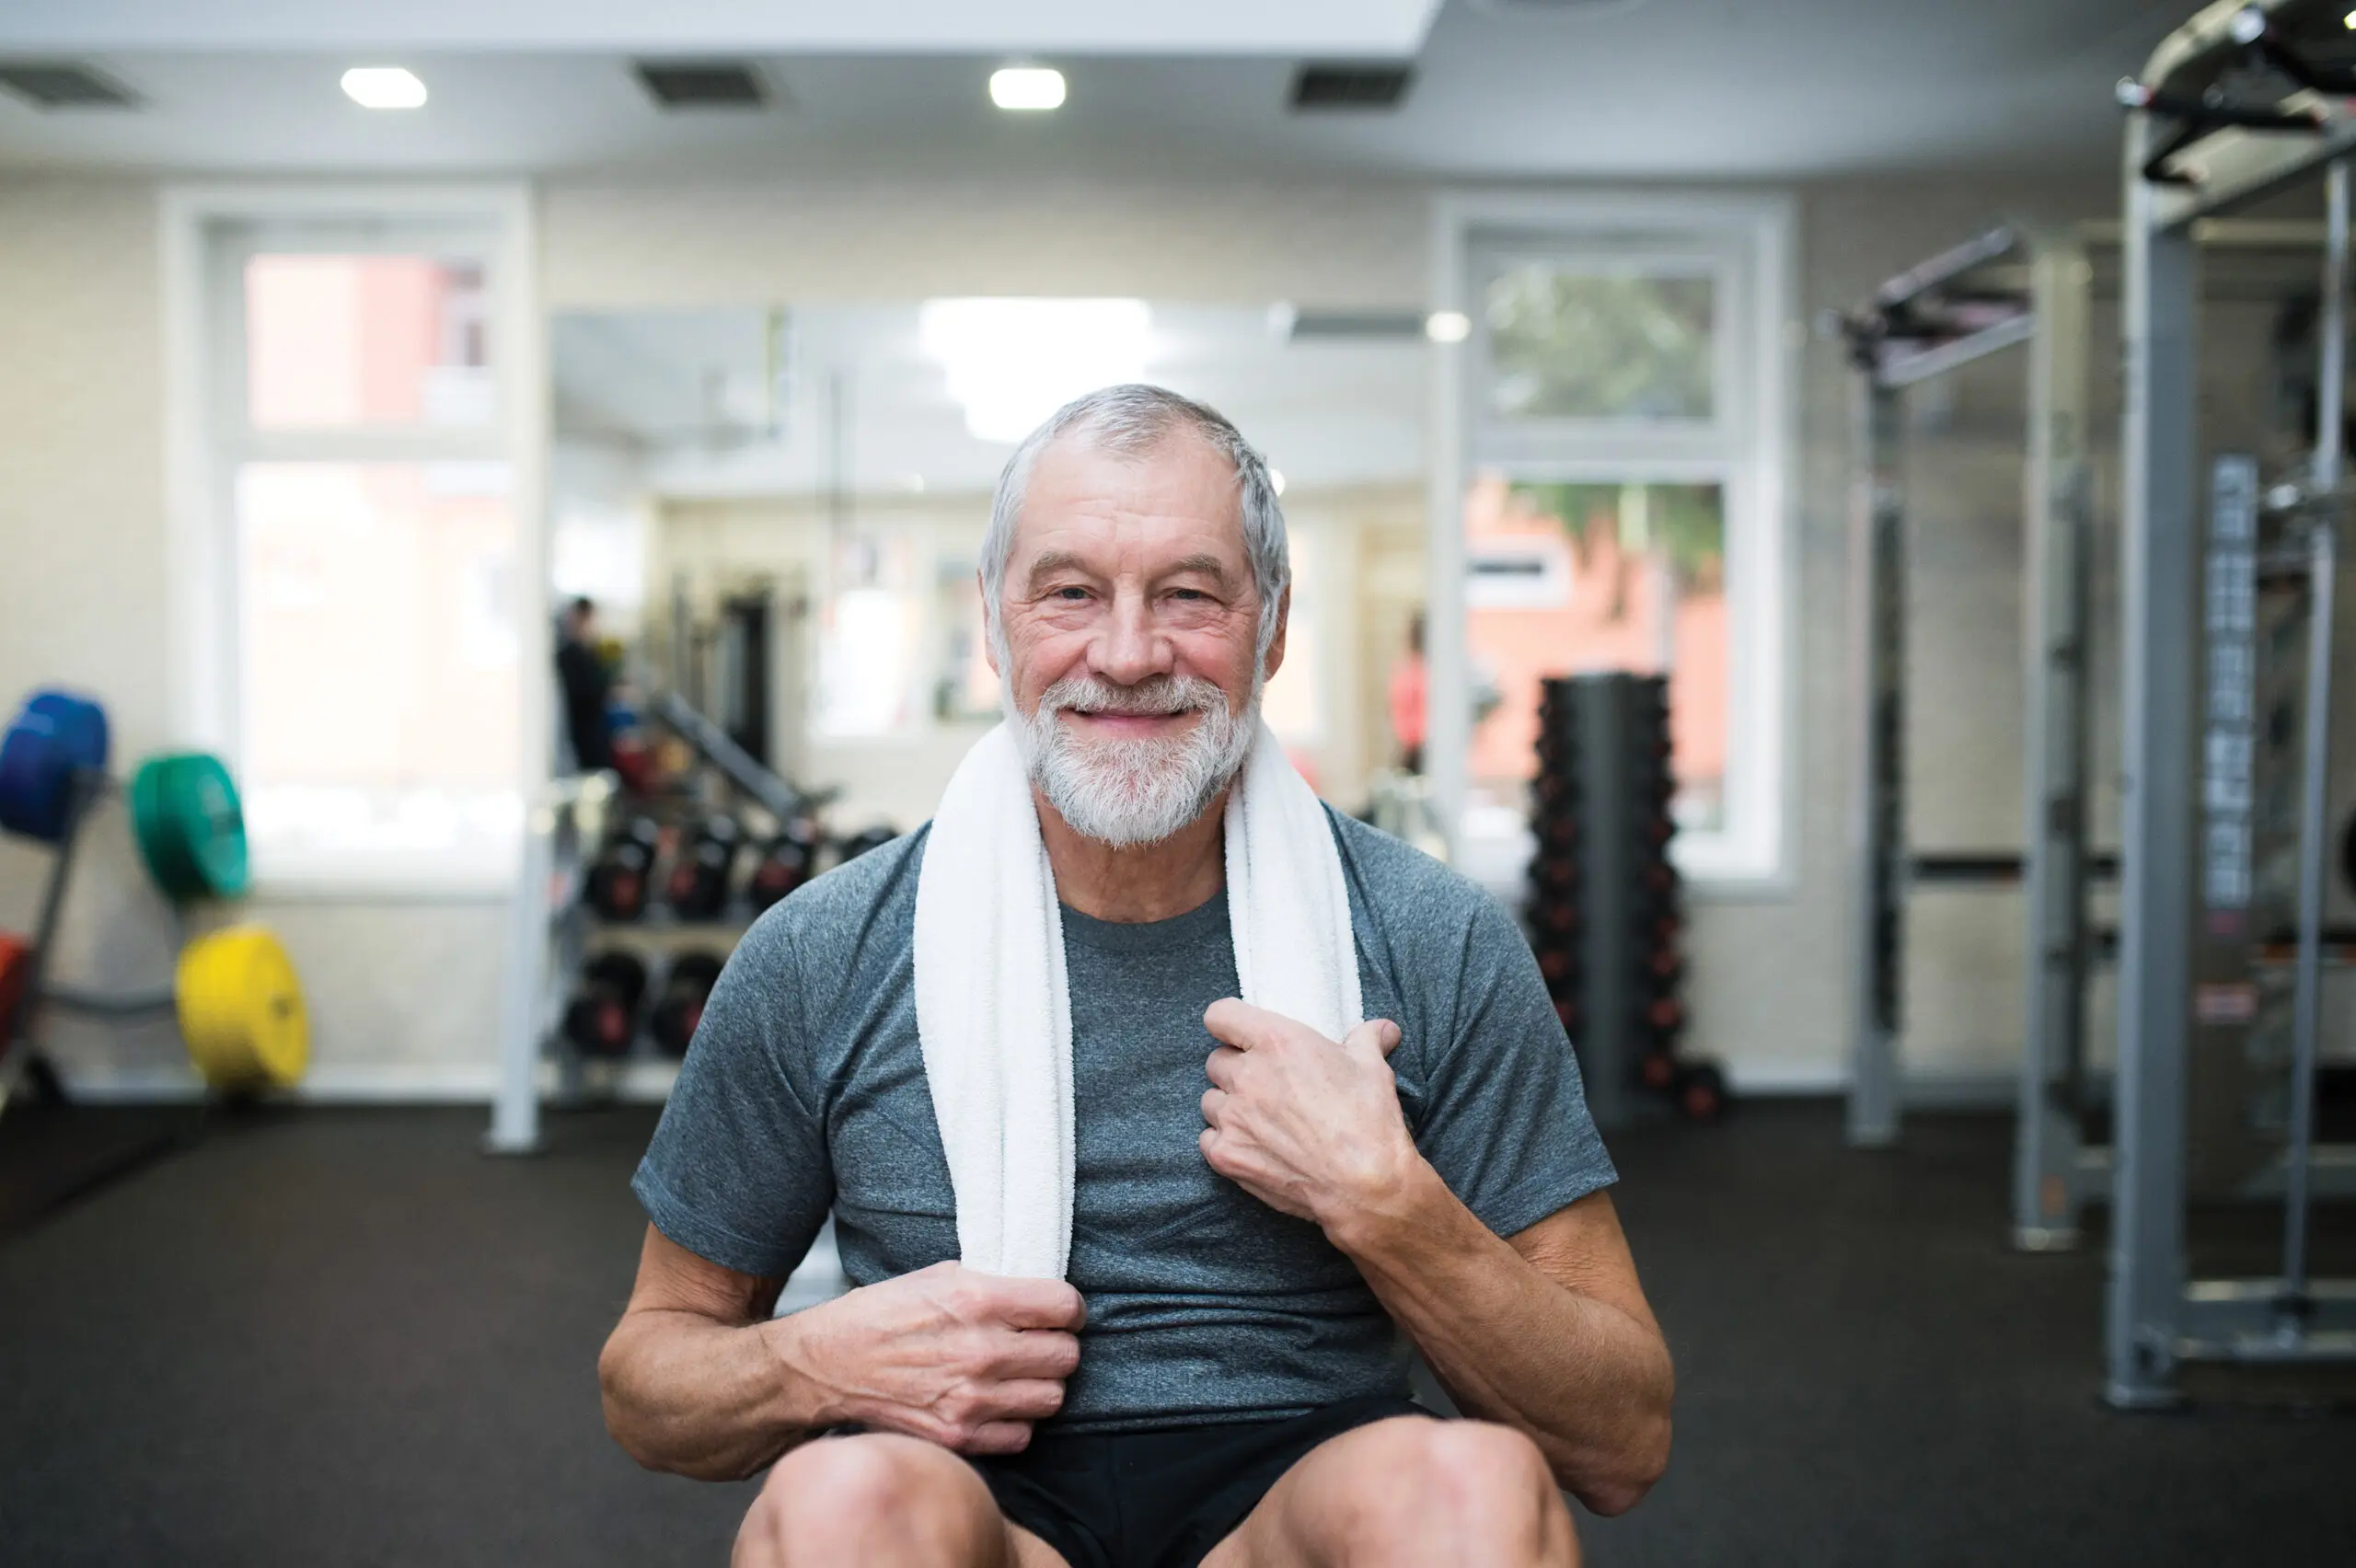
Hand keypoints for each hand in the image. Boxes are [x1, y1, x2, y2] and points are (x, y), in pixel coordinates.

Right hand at [767, 1261, 1084, 1453]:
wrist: (824, 1366)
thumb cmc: (878, 1315)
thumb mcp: (937, 1277)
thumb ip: (992, 1284)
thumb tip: (1037, 1294)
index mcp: (977, 1300)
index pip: (1065, 1306)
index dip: (1067, 1310)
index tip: (1057, 1314)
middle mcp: (980, 1351)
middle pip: (1067, 1357)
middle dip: (1057, 1348)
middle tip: (1037, 1345)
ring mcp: (970, 1399)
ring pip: (1052, 1398)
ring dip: (1039, 1386)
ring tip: (1015, 1376)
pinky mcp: (958, 1437)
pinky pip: (1021, 1436)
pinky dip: (1014, 1422)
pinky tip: (993, 1404)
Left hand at [1198, 999, 1420, 1234]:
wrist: (1365, 1185)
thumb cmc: (1369, 1121)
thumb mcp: (1373, 1068)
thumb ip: (1367, 1039)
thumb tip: (1384, 1028)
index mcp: (1276, 1042)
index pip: (1220, 1016)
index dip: (1229, 1024)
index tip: (1239, 1034)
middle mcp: (1247, 1076)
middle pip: (1216, 1061)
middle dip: (1237, 1069)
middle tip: (1266, 1084)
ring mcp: (1233, 1118)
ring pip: (1211, 1101)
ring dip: (1229, 1106)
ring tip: (1260, 1120)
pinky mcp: (1227, 1156)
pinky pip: (1209, 1139)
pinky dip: (1225, 1141)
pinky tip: (1253, 1146)